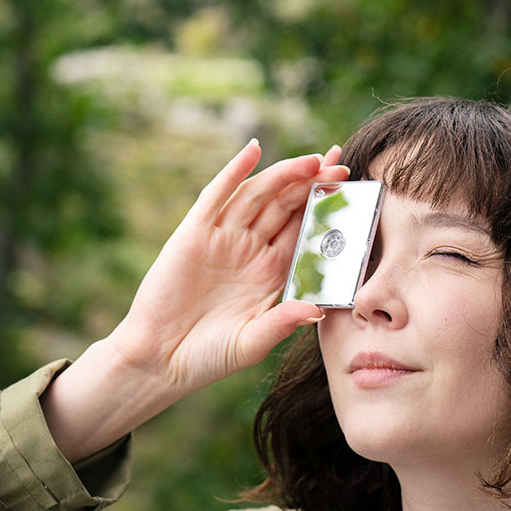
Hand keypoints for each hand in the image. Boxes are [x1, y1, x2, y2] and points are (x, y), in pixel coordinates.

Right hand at [107, 140, 347, 394]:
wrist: (159, 360)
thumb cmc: (209, 356)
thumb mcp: (252, 342)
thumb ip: (282, 322)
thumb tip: (318, 310)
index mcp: (272, 273)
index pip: (305, 231)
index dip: (326, 210)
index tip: (351, 191)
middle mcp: (251, 250)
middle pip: (287, 207)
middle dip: (313, 185)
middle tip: (340, 165)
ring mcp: (223, 239)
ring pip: (259, 197)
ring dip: (285, 176)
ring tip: (313, 160)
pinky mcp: (193, 234)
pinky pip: (217, 197)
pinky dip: (234, 172)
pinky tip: (253, 150)